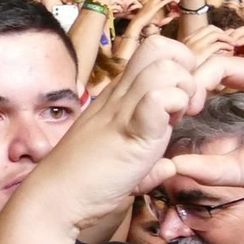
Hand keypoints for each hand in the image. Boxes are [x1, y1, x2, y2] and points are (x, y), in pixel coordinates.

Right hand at [18, 36, 210, 232]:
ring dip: (184, 90)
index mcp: (118, 97)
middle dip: (186, 68)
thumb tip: (168, 167)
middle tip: (187, 104)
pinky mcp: (131, 131)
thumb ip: (149, 159)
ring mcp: (124, 110)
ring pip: (166, 68)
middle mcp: (120, 96)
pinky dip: (173, 108)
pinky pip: (159, 99)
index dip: (178, 69)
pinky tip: (167, 130)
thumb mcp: (122, 158)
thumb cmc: (84, 180)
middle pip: (160, 46)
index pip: (152, 53)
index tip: (180, 105)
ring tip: (179, 118)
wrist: (56, 197)